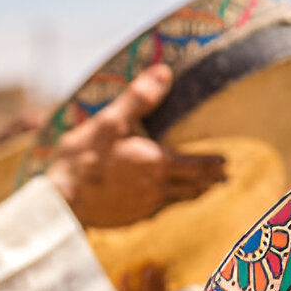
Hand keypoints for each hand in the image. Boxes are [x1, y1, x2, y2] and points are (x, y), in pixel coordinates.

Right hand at [45, 64, 224, 227]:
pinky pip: (159, 210)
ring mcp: (145, 207)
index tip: (227, 162)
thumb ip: (139, 98)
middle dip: (211, 181)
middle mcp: (157, 188)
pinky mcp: (132, 219)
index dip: (213, 164)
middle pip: (194, 186)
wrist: (63, 202)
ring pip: (179, 201)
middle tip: (224, 178)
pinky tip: (165, 202)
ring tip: (205, 191)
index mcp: (157, 163)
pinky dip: (170, 204)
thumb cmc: (83, 159)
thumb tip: (165, 72)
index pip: (197, 165)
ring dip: (195, 194)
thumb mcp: (110, 121)